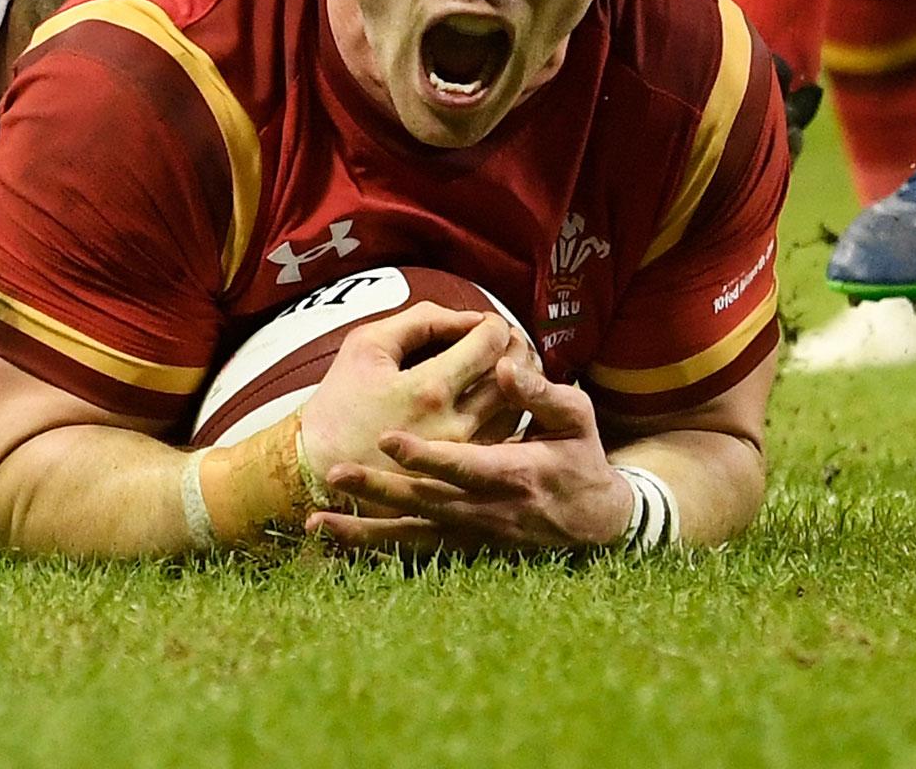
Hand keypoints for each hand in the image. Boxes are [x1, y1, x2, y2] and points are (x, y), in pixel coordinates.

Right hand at [296, 302, 516, 493]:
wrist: (317, 470)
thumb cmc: (338, 404)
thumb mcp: (367, 345)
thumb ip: (421, 321)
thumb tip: (467, 317)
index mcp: (430, 389)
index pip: (491, 343)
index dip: (494, 324)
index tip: (485, 322)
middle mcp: (456, 426)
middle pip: (514, 376)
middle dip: (513, 348)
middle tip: (502, 339)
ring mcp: (463, 457)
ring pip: (516, 409)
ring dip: (517, 381)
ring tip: (501, 365)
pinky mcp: (463, 477)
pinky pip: (504, 438)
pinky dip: (507, 412)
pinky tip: (493, 398)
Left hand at [306, 353, 635, 553]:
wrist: (596, 520)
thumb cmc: (581, 456)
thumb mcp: (576, 417)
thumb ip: (538, 393)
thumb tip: (505, 365)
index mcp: (514, 474)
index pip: (462, 466)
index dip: (425, 455)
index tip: (387, 438)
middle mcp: (488, 511)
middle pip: (425, 502)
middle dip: (378, 489)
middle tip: (334, 472)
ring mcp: (473, 534)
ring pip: (412, 534)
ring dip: (365, 530)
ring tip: (319, 521)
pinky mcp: (463, 547)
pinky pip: (414, 551)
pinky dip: (376, 549)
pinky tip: (339, 542)